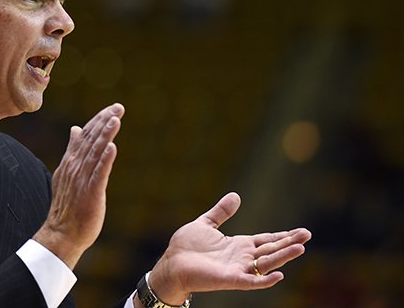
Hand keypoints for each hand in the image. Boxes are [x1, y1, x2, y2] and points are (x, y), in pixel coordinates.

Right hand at [34, 103, 123, 268]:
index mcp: (71, 161)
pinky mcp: (90, 193)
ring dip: (105, 135)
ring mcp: (82, 180)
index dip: (98, 121)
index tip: (112, 109)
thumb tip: (76, 128)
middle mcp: (75, 167)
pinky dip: (105, 160)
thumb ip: (74, 150)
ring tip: (115, 119)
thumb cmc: (68, 204)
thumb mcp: (68, 172)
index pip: (85, 135)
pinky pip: (99, 174)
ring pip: (95, 153)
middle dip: (104, 122)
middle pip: (91, 139)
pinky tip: (112, 147)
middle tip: (118, 107)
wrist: (62, 233)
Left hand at [145, 192, 311, 305]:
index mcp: (238, 245)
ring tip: (301, 248)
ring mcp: (237, 269)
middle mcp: (242, 258)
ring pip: (266, 264)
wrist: (171, 263)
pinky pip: (251, 282)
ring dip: (283, 257)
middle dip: (289, 243)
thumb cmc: (186, 246)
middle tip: (308, 236)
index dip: (283, 236)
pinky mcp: (229, 279)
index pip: (266, 240)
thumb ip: (221, 212)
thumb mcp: (206, 223)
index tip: (301, 232)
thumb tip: (236, 196)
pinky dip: (265, 280)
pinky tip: (279, 275)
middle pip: (271, 250)